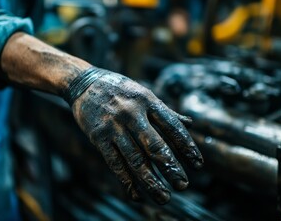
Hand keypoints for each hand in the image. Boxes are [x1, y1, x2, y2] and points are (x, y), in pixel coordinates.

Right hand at [68, 68, 202, 203]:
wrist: (83, 82)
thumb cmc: (120, 90)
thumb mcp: (143, 93)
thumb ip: (165, 110)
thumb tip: (190, 123)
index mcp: (147, 100)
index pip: (172, 126)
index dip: (187, 146)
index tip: (197, 164)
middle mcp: (132, 113)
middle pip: (155, 145)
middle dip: (170, 167)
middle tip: (183, 185)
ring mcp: (114, 126)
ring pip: (135, 159)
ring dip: (150, 181)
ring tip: (164, 197)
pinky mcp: (98, 137)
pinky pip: (115, 163)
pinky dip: (126, 181)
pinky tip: (136, 194)